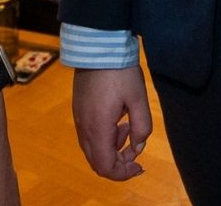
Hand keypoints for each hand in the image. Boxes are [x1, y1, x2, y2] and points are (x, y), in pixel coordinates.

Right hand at [71, 66, 151, 180]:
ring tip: (129, 128)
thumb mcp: (139, 98)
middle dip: (118, 164)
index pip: (105, 167)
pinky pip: (89, 135)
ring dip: (112, 148)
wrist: (98, 46)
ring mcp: (79, 119)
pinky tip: (118, 119)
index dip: (122, 173)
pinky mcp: (79, 110)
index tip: (139, 166)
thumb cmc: (120, 72)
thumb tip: (138, 146)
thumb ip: (141, 127)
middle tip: (136, 153)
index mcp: (98, 128)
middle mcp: (84, 128)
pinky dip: (104, 137)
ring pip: (92, 149)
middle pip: (97, 162)